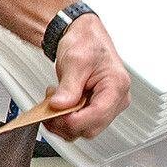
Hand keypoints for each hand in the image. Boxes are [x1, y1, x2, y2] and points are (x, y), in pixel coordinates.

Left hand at [45, 13, 130, 138]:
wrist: (84, 36)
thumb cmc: (87, 42)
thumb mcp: (75, 61)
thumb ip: (68, 86)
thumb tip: (60, 107)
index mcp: (116, 86)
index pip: (98, 115)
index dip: (74, 120)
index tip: (56, 113)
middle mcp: (116, 99)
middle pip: (91, 128)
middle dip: (66, 122)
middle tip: (49, 109)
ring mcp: (107, 106)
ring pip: (83, 130)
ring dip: (63, 122)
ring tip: (52, 103)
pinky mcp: (95, 108)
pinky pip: (80, 123)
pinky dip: (64, 119)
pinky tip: (58, 105)